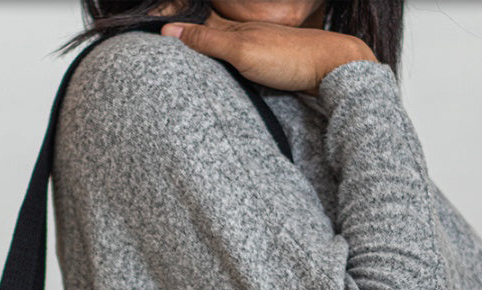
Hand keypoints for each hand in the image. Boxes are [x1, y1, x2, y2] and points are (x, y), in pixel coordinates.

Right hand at [158, 9, 376, 95]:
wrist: (331, 68)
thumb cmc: (289, 58)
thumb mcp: (242, 50)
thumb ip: (207, 41)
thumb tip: (169, 30)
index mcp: (233, 29)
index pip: (195, 25)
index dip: (174, 27)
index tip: (150, 33)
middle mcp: (242, 35)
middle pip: (206, 35)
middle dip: (185, 37)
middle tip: (159, 43)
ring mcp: (255, 50)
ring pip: (221, 49)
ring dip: (203, 51)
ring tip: (180, 56)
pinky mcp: (267, 65)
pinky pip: (235, 63)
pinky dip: (221, 64)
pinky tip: (219, 72)